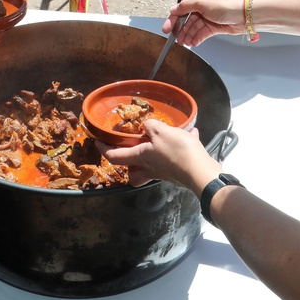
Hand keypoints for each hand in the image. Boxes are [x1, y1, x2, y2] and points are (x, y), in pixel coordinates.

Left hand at [99, 120, 217, 188]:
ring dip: (154, 155)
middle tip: (133, 151)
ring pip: (153, 168)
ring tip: (162, 140)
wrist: (201, 173)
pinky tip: (190, 136)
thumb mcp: (161, 131)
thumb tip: (146, 127)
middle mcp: (151, 169)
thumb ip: (150, 126)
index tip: (97, 141)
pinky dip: (180, 147)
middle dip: (130, 165)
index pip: (115, 157)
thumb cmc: (178, 152)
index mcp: (142, 158)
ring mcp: (165, 173)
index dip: (103, 149)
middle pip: (133, 174)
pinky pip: (175, 159)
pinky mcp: (179, 172)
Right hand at [163, 0, 245, 46]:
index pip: (182, 8)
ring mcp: (209, 16)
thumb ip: (186, 6)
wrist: (246, 15)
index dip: (174, 19)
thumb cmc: (227, 4)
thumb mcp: (202, 3)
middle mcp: (203, 5)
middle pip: (187, 19)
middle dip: (181, 30)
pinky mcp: (214, 26)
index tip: (167, 28)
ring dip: (188, 35)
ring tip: (184, 43)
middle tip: (175, 39)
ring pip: (194, 27)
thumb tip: (174, 9)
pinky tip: (193, 43)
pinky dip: (197, 38)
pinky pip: (202, 33)